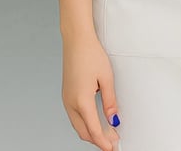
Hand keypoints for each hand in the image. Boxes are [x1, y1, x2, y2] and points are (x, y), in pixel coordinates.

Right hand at [62, 35, 119, 150]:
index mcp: (81, 101)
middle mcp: (70, 103)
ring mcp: (66, 100)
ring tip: (107, 135)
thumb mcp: (106, 78)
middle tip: (113, 143)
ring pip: (78, 125)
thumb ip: (110, 101)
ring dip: (91, 133)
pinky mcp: (67, 95)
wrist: (77, 41)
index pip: (93, 129)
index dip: (104, 141)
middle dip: (98, 140)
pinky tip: (95, 122)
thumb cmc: (92, 55)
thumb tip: (114, 119)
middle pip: (84, 131)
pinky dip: (85, 123)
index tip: (112, 148)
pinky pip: (75, 116)